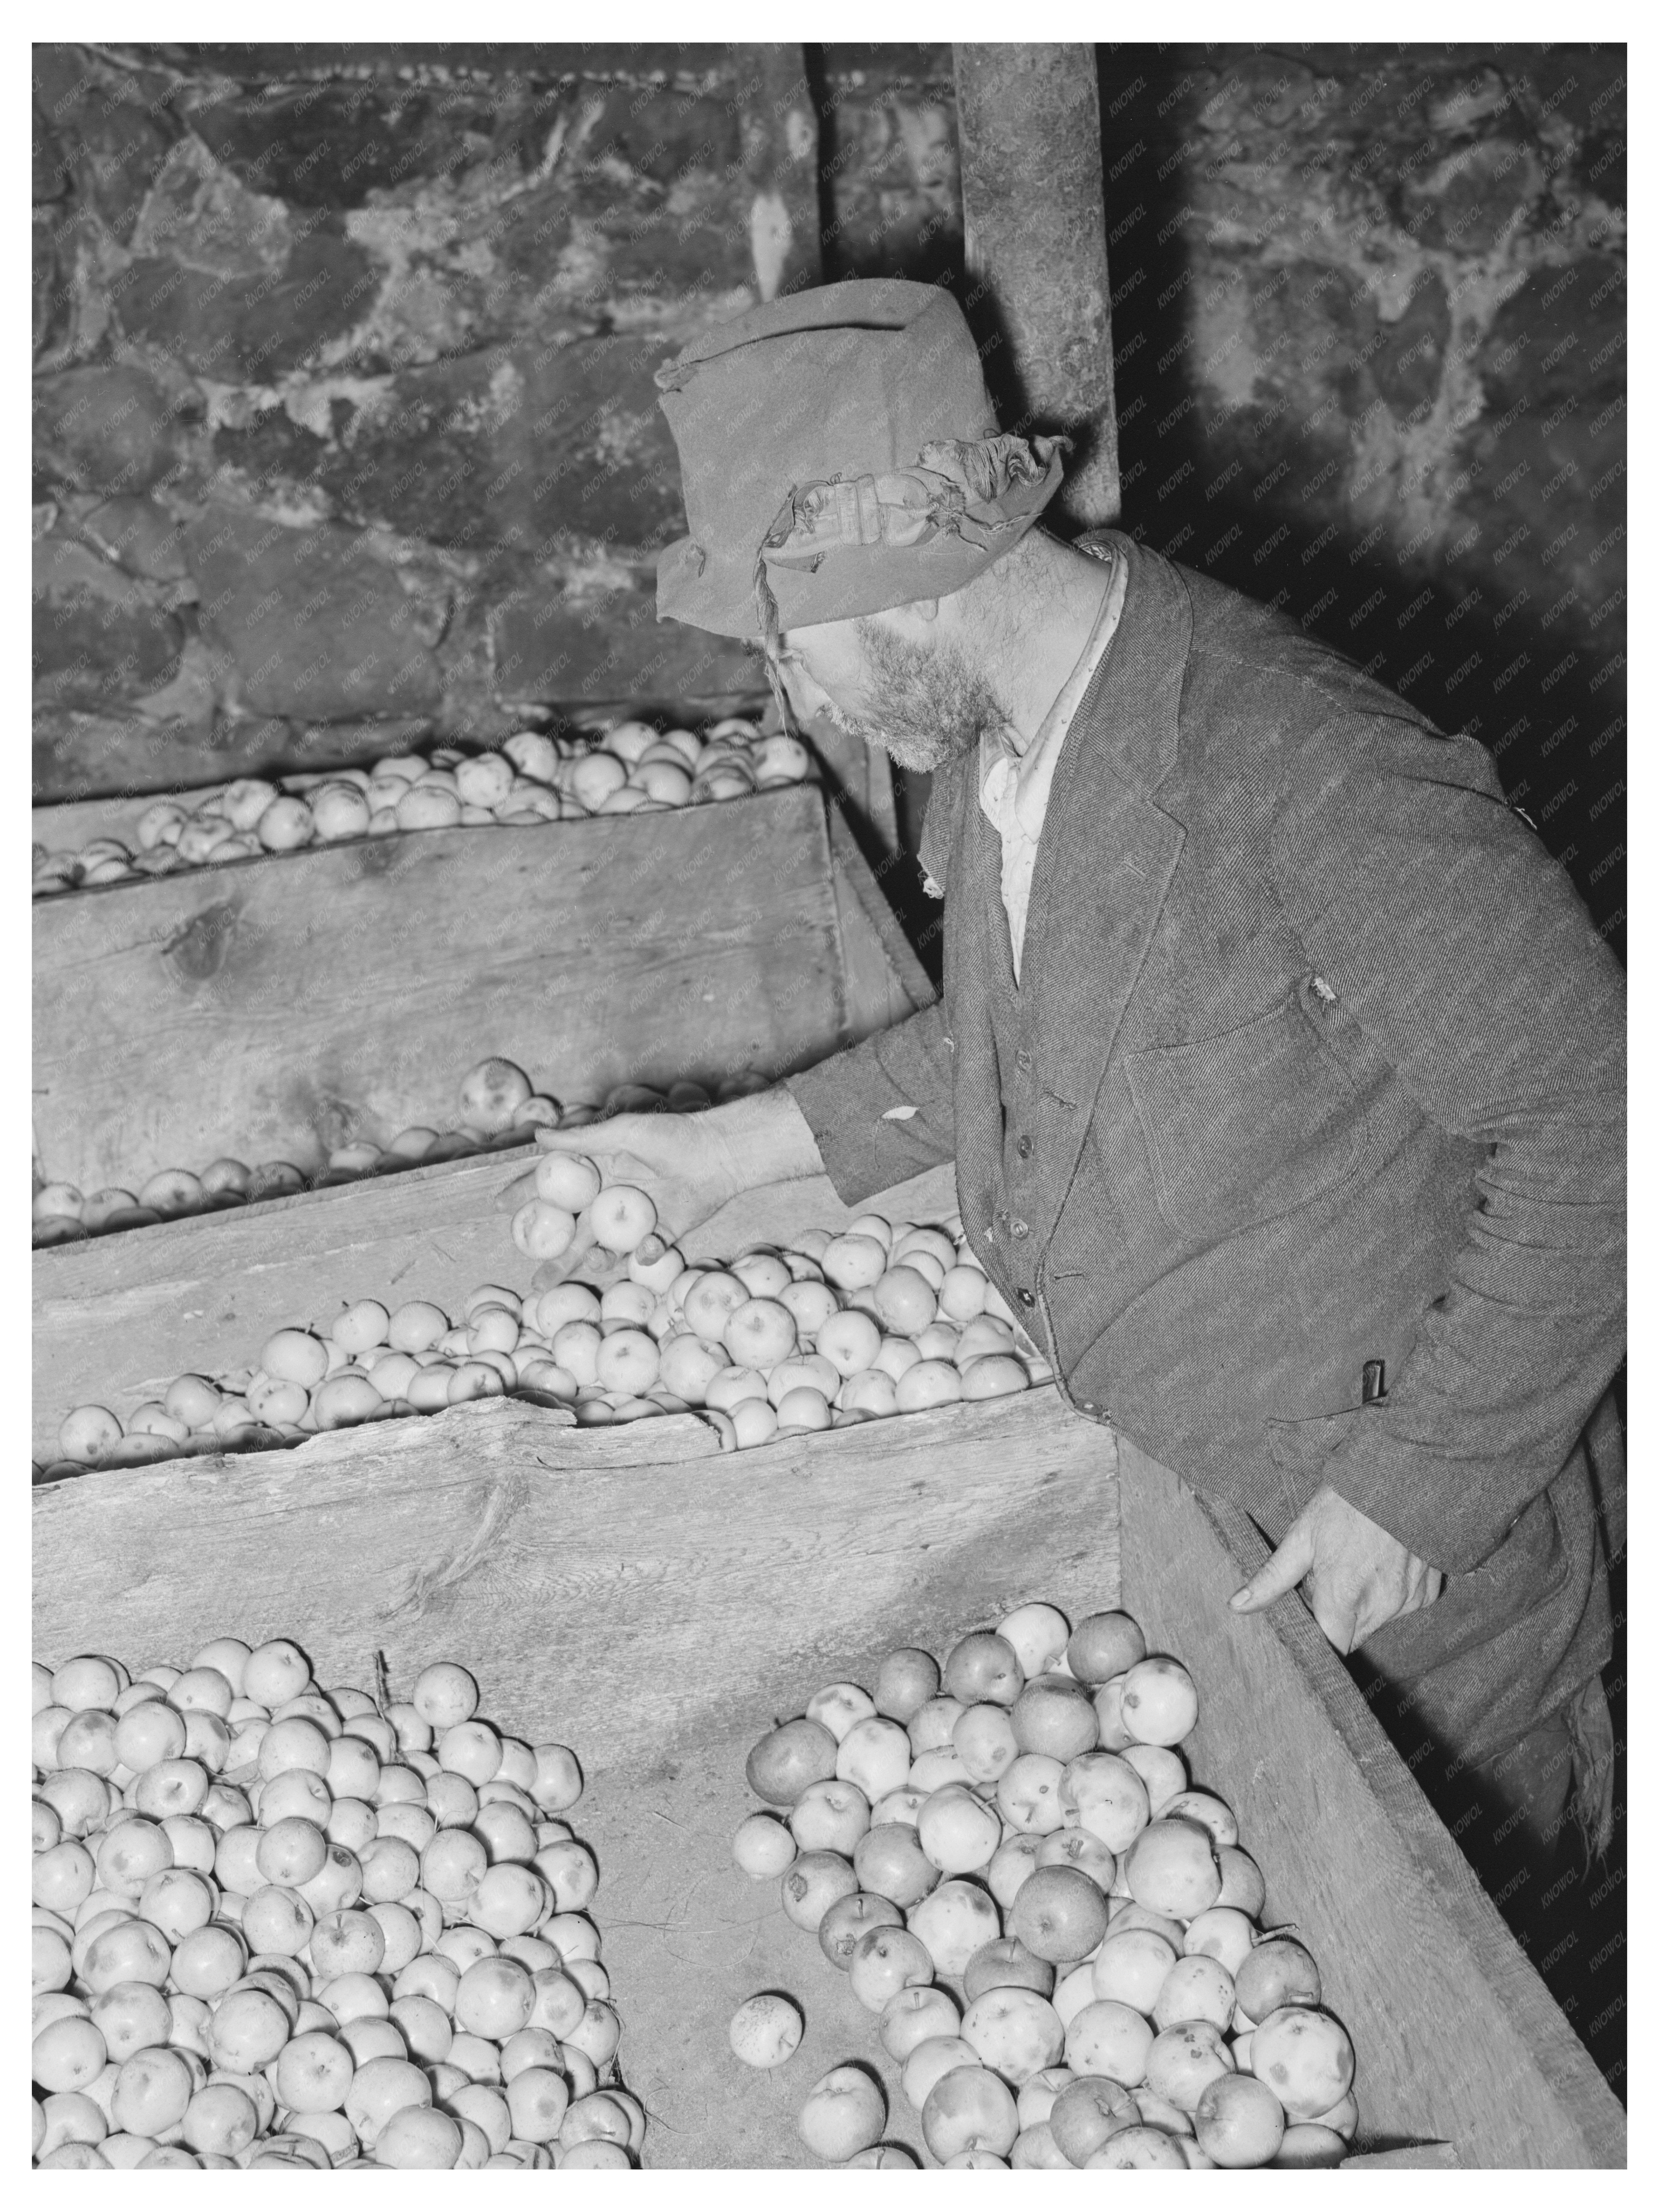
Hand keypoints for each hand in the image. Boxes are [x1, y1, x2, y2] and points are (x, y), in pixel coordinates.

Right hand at [494, 1111, 742, 1249]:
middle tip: (535, 1280)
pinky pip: (646, 1252)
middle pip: (573, 1231)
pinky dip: (645, 1253)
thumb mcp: (623, 1132)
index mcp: (597, 1172)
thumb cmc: (670, 1135)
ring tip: (588, 1266)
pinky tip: (646, 1248)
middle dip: (553, 1256)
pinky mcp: (662, 1233)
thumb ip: (581, 1139)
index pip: (554, 1186)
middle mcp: (610, 1198)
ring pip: (604, 1249)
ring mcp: (634, 1219)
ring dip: (592, 1263)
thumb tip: (536, 1137)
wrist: (718, 1153)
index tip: (499, 1207)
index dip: (526, 1195)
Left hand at [1229, 1483, 1443, 1654]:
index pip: (1331, 1647)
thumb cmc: (1345, 1503)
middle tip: (1329, 1580)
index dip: (1317, 1636)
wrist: (1401, 1475)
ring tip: (1356, 1565)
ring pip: (1376, 1623)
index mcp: (1344, 1596)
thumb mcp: (1302, 1536)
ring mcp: (1408, 1601)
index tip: (1308, 1617)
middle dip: (1337, 1619)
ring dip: (1363, 1607)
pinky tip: (1382, 1564)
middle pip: (1352, 1637)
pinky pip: (1402, 1608)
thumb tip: (1238, 1606)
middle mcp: (1380, 1606)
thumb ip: (1272, 1578)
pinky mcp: (1427, 1593)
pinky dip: (1390, 1595)